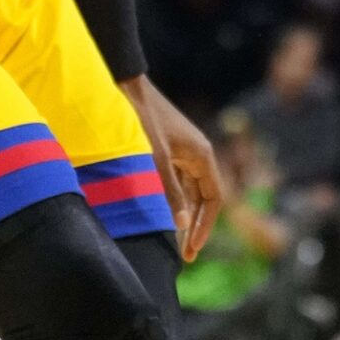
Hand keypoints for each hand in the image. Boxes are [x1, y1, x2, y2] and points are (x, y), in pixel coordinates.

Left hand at [121, 77, 221, 260]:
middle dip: (194, 226)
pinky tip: (157, 213)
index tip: (191, 250)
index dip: (204, 227)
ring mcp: (182, 151)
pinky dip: (170, 199)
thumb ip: (168, 190)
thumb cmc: (140, 119)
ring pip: (188, 190)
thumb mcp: (154, 158)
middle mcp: (197, 154)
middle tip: (183, 255)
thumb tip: (180, 223)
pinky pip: (175, 180)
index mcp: (202, 155)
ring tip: (170, 240)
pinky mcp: (167, 149)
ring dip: (182, 214)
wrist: (126, 84)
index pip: (213, 199)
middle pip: (203, 198)